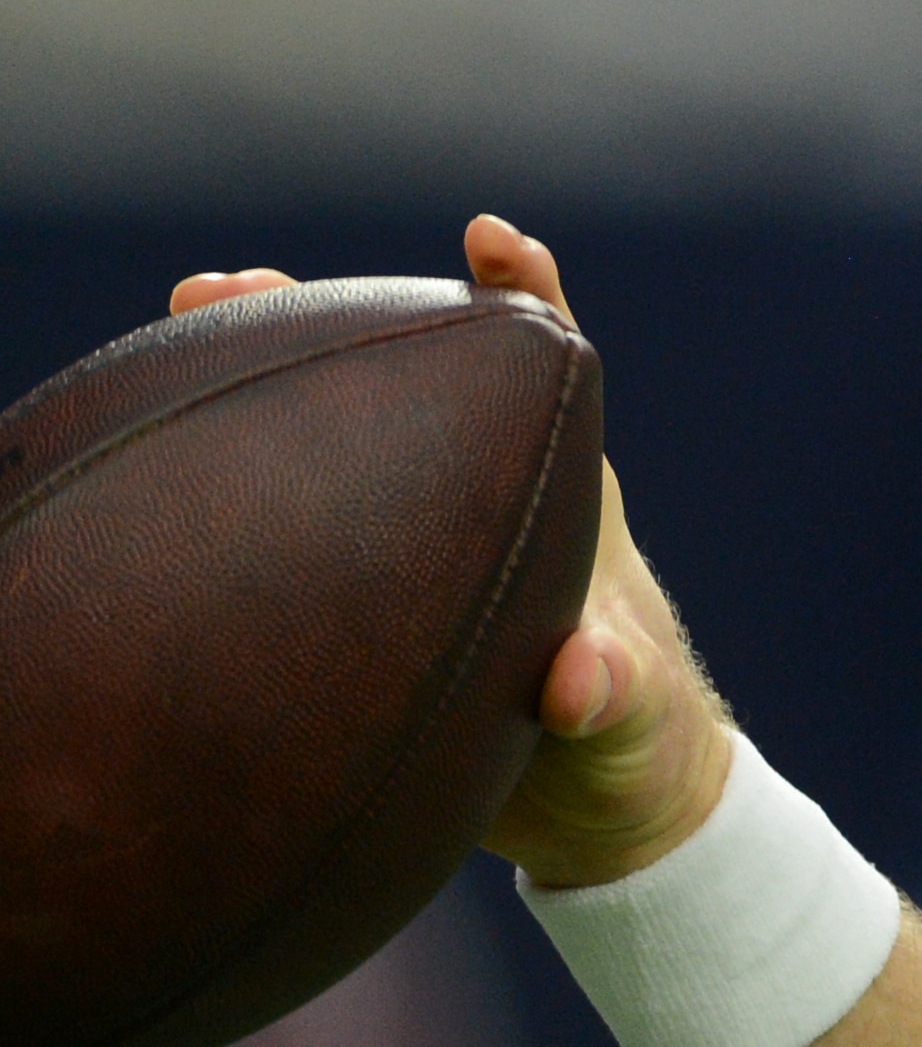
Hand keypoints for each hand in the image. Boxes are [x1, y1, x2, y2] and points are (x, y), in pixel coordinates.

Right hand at [172, 216, 734, 887]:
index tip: (488, 237)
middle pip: (412, 377)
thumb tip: (578, 677)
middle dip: (333, 315)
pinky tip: (161, 480)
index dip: (523, 293)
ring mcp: (429, 539)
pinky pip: (302, 523)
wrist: (604, 809)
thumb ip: (612, 695)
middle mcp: (491, 496)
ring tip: (176, 333)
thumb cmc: (637, 747)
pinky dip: (238, 488)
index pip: (551, 369)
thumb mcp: (632, 722)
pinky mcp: (377, 597)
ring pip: (342, 438)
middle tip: (230, 284)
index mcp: (567, 500)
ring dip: (270, 382)